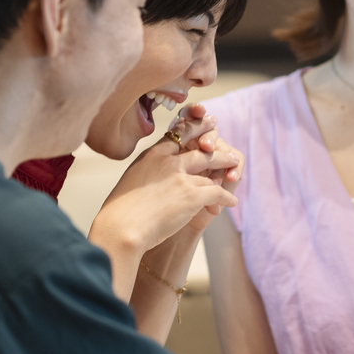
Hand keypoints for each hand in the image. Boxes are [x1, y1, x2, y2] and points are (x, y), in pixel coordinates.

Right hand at [89, 121, 241, 260]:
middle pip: (200, 151)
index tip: (205, 126)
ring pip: (210, 172)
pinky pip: (216, 192)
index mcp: (151, 155)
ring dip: (223, 176)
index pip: (177, 136)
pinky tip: (232, 201)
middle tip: (230, 153)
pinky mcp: (191, 195)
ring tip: (233, 175)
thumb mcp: (130, 182)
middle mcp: (167, 161)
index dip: (194, 130)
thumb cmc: (120, 212)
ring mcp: (180, 177)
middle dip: (217, 152)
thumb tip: (152, 181)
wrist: (122, 227)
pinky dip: (226, 198)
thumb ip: (146, 174)